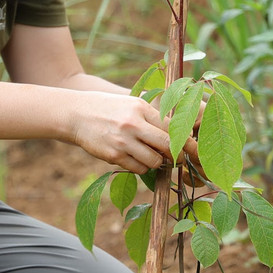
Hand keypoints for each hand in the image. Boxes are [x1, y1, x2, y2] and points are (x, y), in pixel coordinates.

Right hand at [70, 93, 208, 186]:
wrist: (76, 114)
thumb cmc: (110, 108)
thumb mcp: (132, 104)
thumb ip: (153, 118)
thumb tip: (179, 138)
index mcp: (141, 108)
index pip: (172, 127)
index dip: (187, 141)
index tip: (196, 150)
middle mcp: (133, 124)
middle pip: (167, 146)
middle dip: (178, 156)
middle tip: (180, 160)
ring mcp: (122, 141)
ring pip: (154, 161)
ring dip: (157, 163)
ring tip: (153, 157)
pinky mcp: (113, 155)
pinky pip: (138, 168)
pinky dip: (141, 167)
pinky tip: (136, 158)